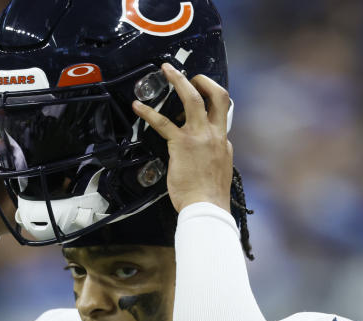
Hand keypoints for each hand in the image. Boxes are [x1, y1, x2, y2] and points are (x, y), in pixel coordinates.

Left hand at [132, 63, 232, 213]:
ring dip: (179, 80)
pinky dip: (148, 112)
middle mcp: (215, 134)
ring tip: (167, 71)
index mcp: (224, 141)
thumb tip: (203, 153)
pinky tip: (138, 107)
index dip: (213, 101)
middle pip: (218, 95)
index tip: (204, 95)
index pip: (223, 113)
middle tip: (191, 76)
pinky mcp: (181, 143)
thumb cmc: (210, 196)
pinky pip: (162, 122)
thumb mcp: (219, 170)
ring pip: (192, 99)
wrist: (206, 207)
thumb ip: (212, 156)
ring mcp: (199, 136)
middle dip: (204, 80)